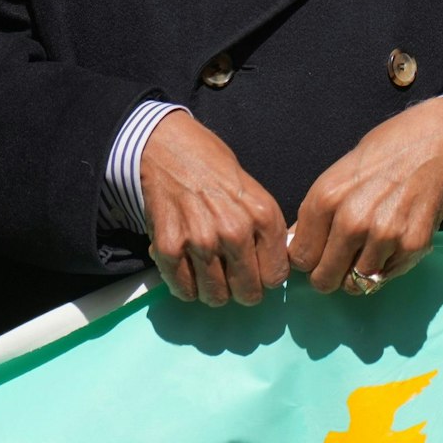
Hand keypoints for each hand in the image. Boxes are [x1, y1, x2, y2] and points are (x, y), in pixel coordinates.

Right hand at [141, 111, 289, 306]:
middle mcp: (234, 232)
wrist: (166, 146)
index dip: (264, 277)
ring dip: (211, 290)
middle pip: (248, 293)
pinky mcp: (169, 246)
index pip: (276, 278)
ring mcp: (200, 241)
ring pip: (215, 296)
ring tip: (206, 271)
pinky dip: (184, 286)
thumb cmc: (212, 168)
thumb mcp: (254, 193)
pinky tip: (185, 268)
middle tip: (229, 276)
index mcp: (262, 216)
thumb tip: (271, 270)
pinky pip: (183, 289)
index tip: (253, 269)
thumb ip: (265, 232)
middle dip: (240, 289)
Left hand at [289, 97, 442, 294]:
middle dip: (326, 277)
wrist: (433, 146)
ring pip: (356, 284)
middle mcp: (352, 221)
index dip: (305, 260)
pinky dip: (383, 269)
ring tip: (362, 253)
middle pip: (324, 278)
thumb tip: (295, 245)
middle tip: (333, 267)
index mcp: (325, 199)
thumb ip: (314, 214)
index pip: (300, 257)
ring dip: (356, 275)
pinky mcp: (413, 247)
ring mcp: (384, 237)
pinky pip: (386, 277)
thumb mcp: (334, 177)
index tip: (313, 257)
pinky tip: (386, 247)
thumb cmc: (380, 157)